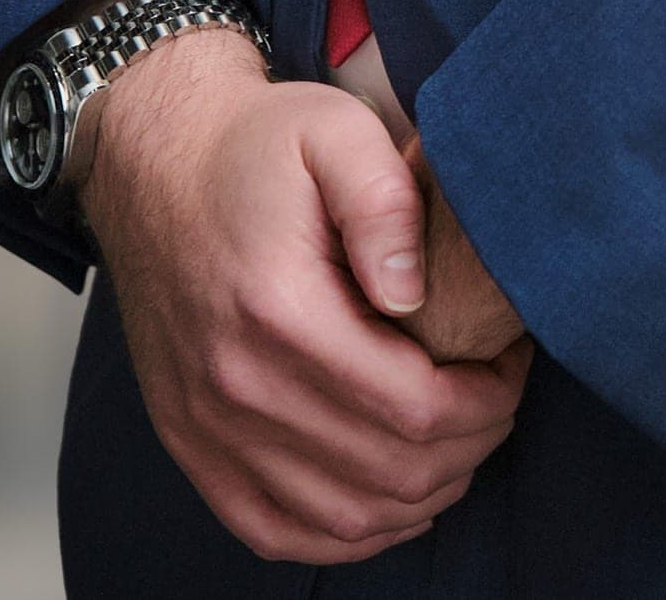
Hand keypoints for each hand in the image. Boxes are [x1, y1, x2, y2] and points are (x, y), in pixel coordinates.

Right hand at [75, 28, 528, 564]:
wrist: (156, 164)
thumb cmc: (254, 148)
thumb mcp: (334, 132)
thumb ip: (385, 202)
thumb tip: (413, 292)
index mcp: (279, 310)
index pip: (414, 408)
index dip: (485, 401)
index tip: (509, 362)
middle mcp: (236, 385)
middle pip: (388, 473)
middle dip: (468, 447)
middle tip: (496, 399)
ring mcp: (207, 427)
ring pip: (341, 518)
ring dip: (418, 497)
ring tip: (456, 441)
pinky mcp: (191, 445)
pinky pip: (275, 531)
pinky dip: (345, 532)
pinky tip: (387, 496)